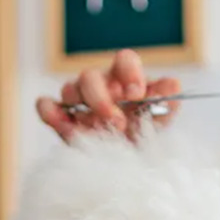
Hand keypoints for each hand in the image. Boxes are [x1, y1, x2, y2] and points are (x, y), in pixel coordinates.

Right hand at [36, 49, 181, 140]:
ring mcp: (77, 99)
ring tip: (95, 130)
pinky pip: (46, 106)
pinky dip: (51, 113)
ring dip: (82, 109)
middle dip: (103, 100)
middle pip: (91, 76)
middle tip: (119, 123)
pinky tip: (64, 127)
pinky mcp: (61, 116)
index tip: (136, 94)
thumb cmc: (143, 132)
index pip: (124, 60)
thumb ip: (167, 102)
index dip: (128, 72)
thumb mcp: (160, 120)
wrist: (128, 159)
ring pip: (68, 89)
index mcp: (125, 79)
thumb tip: (174, 86)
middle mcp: (100, 84)